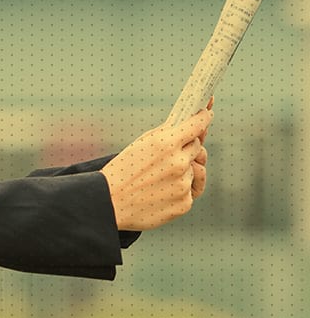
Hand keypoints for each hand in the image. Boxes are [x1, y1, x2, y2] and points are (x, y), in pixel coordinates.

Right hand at [101, 107, 211, 230]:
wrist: (109, 203)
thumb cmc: (123, 171)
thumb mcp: (141, 144)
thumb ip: (166, 135)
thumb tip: (187, 127)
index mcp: (166, 143)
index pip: (196, 125)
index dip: (203, 118)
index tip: (207, 114)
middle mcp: (178, 162)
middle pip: (198, 148)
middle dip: (190, 148)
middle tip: (176, 151)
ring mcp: (183, 184)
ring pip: (194, 171)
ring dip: (184, 171)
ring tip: (161, 177)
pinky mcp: (184, 203)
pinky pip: (190, 190)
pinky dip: (179, 190)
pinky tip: (161, 191)